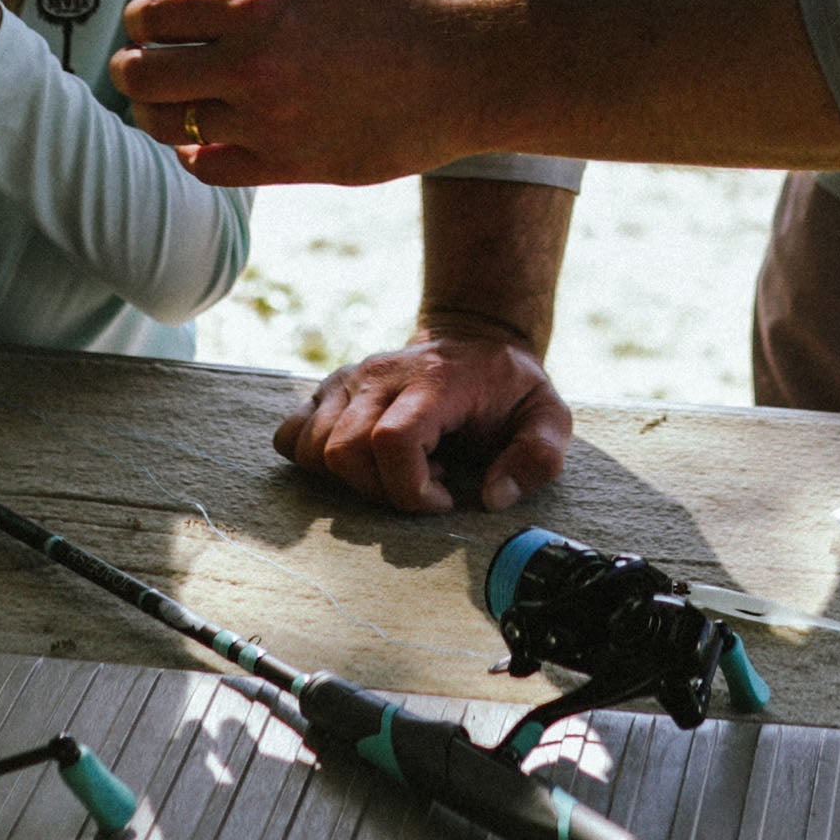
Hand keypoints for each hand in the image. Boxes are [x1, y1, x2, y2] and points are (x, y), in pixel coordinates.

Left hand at [113, 0, 497, 184]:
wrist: (460, 70)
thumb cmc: (391, 1)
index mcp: (255, 5)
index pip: (154, 16)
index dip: (139, 19)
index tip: (145, 24)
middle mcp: (252, 67)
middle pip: (144, 75)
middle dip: (129, 66)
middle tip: (133, 65)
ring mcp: (268, 122)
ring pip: (168, 125)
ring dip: (156, 111)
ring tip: (165, 101)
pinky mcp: (288, 165)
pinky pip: (207, 167)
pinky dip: (192, 153)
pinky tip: (200, 137)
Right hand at [272, 320, 570, 515]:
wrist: (475, 340)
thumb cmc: (509, 388)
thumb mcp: (548, 416)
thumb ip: (537, 456)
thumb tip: (493, 497)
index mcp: (433, 381)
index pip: (391, 441)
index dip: (411, 490)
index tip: (445, 499)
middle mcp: (380, 375)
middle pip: (345, 452)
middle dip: (382, 492)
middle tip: (425, 483)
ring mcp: (348, 380)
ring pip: (312, 449)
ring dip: (352, 480)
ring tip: (399, 468)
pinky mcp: (328, 391)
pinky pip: (291, 437)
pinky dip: (316, 462)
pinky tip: (363, 460)